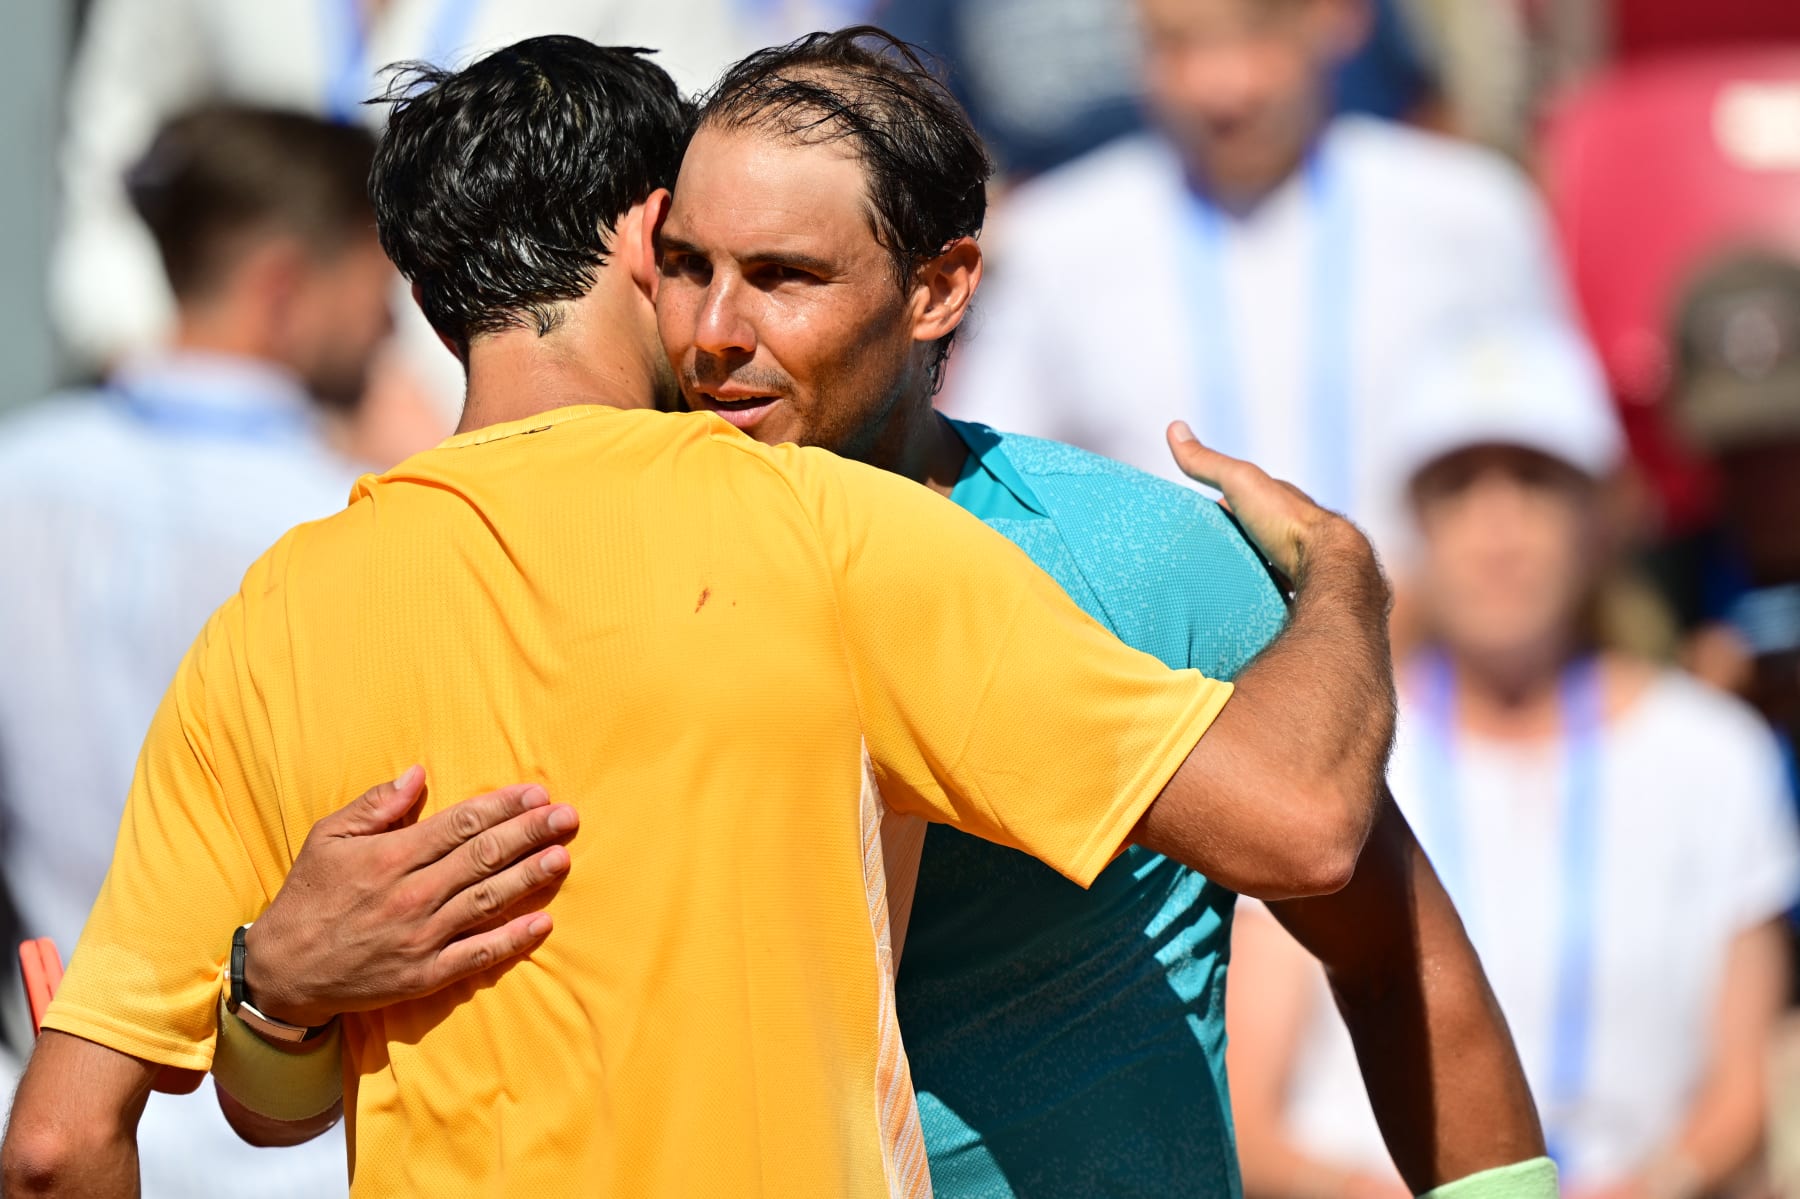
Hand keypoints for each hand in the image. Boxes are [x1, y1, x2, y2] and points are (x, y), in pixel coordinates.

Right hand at [243, 767, 576, 1028]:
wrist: (284, 972)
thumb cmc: (309, 897)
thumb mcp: (327, 839)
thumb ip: (375, 806)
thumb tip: (419, 774)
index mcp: (390, 857)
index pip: (460, 824)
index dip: (502, 807)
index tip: (537, 794)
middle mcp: (412, 895)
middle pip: (483, 857)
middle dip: (529, 834)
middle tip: (568, 817)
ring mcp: (422, 937)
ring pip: (487, 900)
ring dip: (530, 878)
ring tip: (563, 857)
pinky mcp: (425, 974)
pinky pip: (477, 955)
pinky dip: (512, 940)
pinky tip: (542, 923)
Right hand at [1165, 421, 1358, 585]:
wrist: (1326, 562)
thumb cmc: (1283, 519)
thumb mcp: (1239, 481)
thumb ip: (1208, 462)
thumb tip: (1174, 427)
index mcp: (1275, 500)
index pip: (1241, 498)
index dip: (1218, 506)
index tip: (1195, 519)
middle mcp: (1288, 527)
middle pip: (1251, 532)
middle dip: (1231, 541)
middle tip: (1201, 554)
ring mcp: (1295, 559)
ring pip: (1262, 561)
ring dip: (1245, 568)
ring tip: (1216, 581)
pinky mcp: (1296, 587)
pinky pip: (1271, 588)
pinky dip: (1256, 590)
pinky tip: (1240, 600)